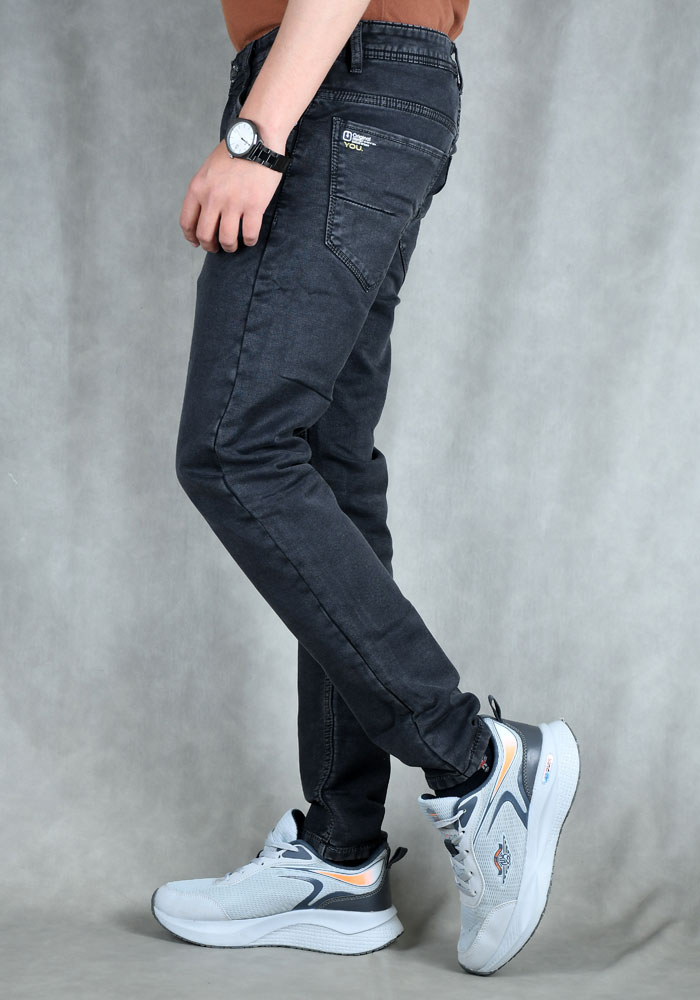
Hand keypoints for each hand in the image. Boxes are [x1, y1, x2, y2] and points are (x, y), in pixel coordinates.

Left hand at [180, 137, 285, 252]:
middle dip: (210, 246)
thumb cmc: (234, 151)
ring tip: (234, 245)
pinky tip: (250, 237)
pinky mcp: (254, 206)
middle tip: (217, 247)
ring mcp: (234, 203)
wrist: (256, 138)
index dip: (191, 237)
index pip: (187, 222)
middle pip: (205, 235)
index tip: (197, 242)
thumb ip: (204, 190)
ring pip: (227, 239)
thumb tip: (204, 212)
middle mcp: (213, 198)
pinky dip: (249, 241)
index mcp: (198, 188)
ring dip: (230, 247)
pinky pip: (249, 234)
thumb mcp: (208, 169)